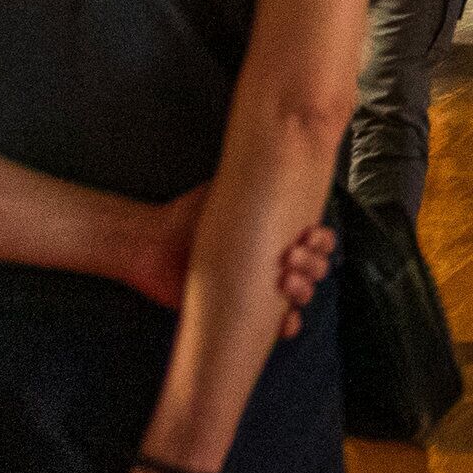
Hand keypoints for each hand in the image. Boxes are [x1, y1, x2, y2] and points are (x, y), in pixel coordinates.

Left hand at [116, 192, 335, 336]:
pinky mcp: (241, 314)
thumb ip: (254, 179)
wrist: (152, 246)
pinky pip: (274, 327)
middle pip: (315, 269)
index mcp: (274, 235)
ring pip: (301, 298)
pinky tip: (286, 322)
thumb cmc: (187, 217)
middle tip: (290, 257)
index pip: (315, 241)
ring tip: (284, 284)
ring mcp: (259, 289)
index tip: (309, 236)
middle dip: (313, 265)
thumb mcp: (225, 190)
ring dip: (303, 293)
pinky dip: (286, 326)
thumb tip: (281, 145)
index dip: (321, 242)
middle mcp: (272, 262)